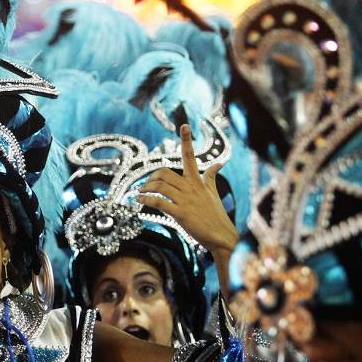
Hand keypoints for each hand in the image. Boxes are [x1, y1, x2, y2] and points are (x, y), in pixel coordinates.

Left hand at [136, 124, 237, 256]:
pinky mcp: (180, 214)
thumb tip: (218, 164)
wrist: (222, 236)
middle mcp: (191, 187)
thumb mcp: (214, 193)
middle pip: (165, 172)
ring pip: (160, 186)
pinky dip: (146, 200)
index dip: (187, 140)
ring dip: (146, 188)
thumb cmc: (216, 215)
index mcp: (198, 181)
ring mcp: (186, 200)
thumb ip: (211, 177)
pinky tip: (139, 200)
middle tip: (145, 185)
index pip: (191, 156)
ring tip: (140, 193)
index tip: (184, 125)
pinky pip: (158, 202)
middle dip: (151, 177)